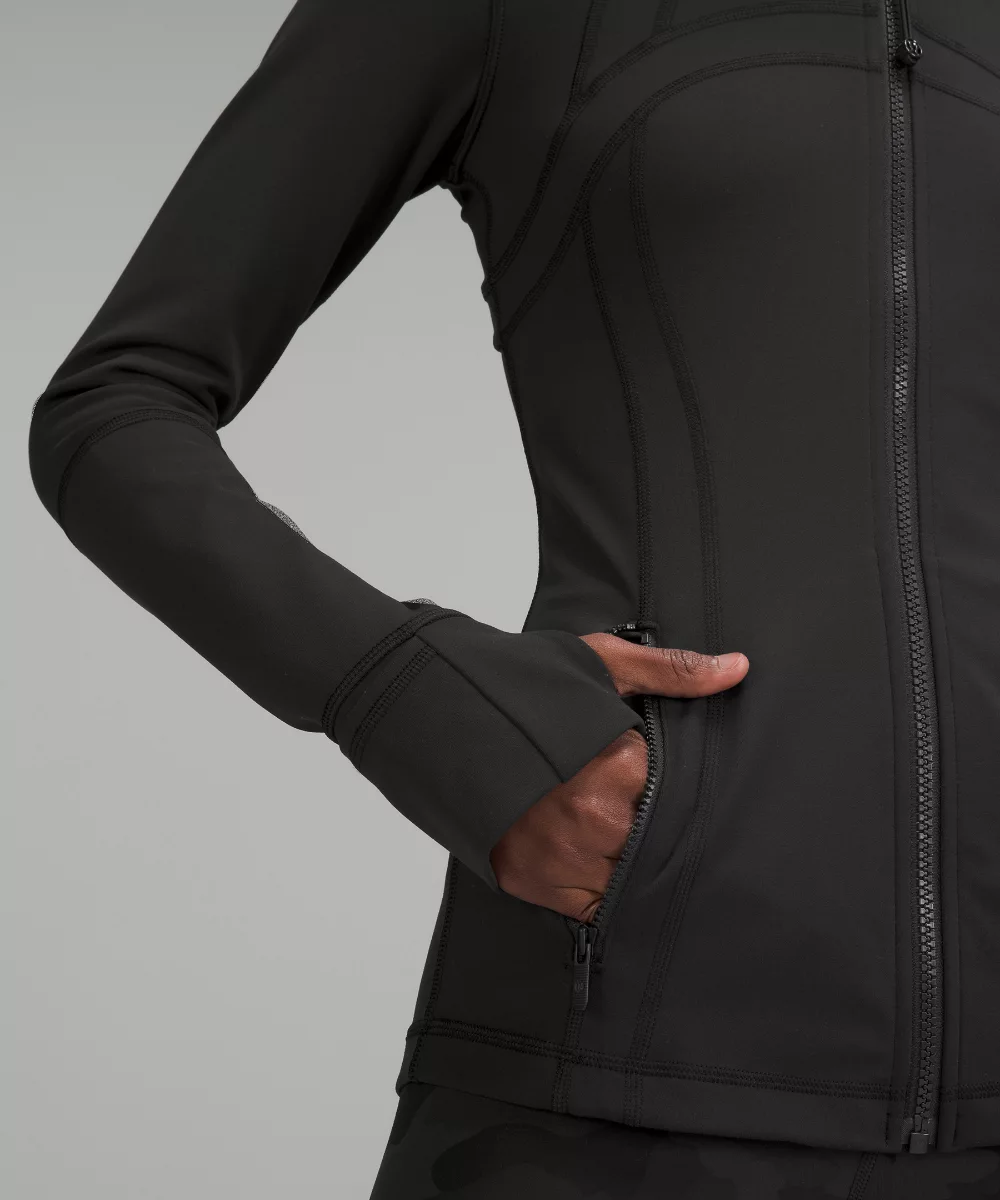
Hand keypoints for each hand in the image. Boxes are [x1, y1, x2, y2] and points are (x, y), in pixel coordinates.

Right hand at [488, 635, 748, 919]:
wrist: (435, 713)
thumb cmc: (520, 686)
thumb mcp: (600, 665)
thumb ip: (672, 672)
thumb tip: (738, 669)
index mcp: (618, 765)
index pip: (672, 793)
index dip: (664, 784)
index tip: (645, 775)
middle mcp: (594, 818)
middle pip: (653, 840)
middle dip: (646, 823)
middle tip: (625, 803)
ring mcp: (562, 856)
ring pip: (627, 878)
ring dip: (626, 860)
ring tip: (608, 830)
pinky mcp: (532, 882)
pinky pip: (592, 906)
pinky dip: (598, 889)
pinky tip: (592, 861)